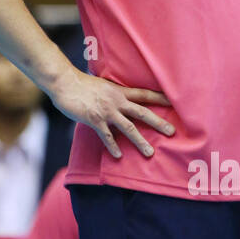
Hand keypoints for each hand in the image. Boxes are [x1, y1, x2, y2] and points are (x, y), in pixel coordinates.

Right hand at [49, 67, 174, 159]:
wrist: (64, 82)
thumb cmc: (81, 84)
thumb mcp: (103, 85)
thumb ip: (113, 94)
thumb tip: (120, 101)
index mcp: (120, 91)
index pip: (144, 94)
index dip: (160, 98)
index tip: (174, 102)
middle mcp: (117, 101)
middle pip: (143, 112)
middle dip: (158, 123)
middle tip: (172, 132)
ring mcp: (107, 111)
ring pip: (129, 127)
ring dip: (140, 141)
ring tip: (150, 153)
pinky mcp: (95, 119)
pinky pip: (107, 136)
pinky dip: (113, 146)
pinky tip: (119, 155)